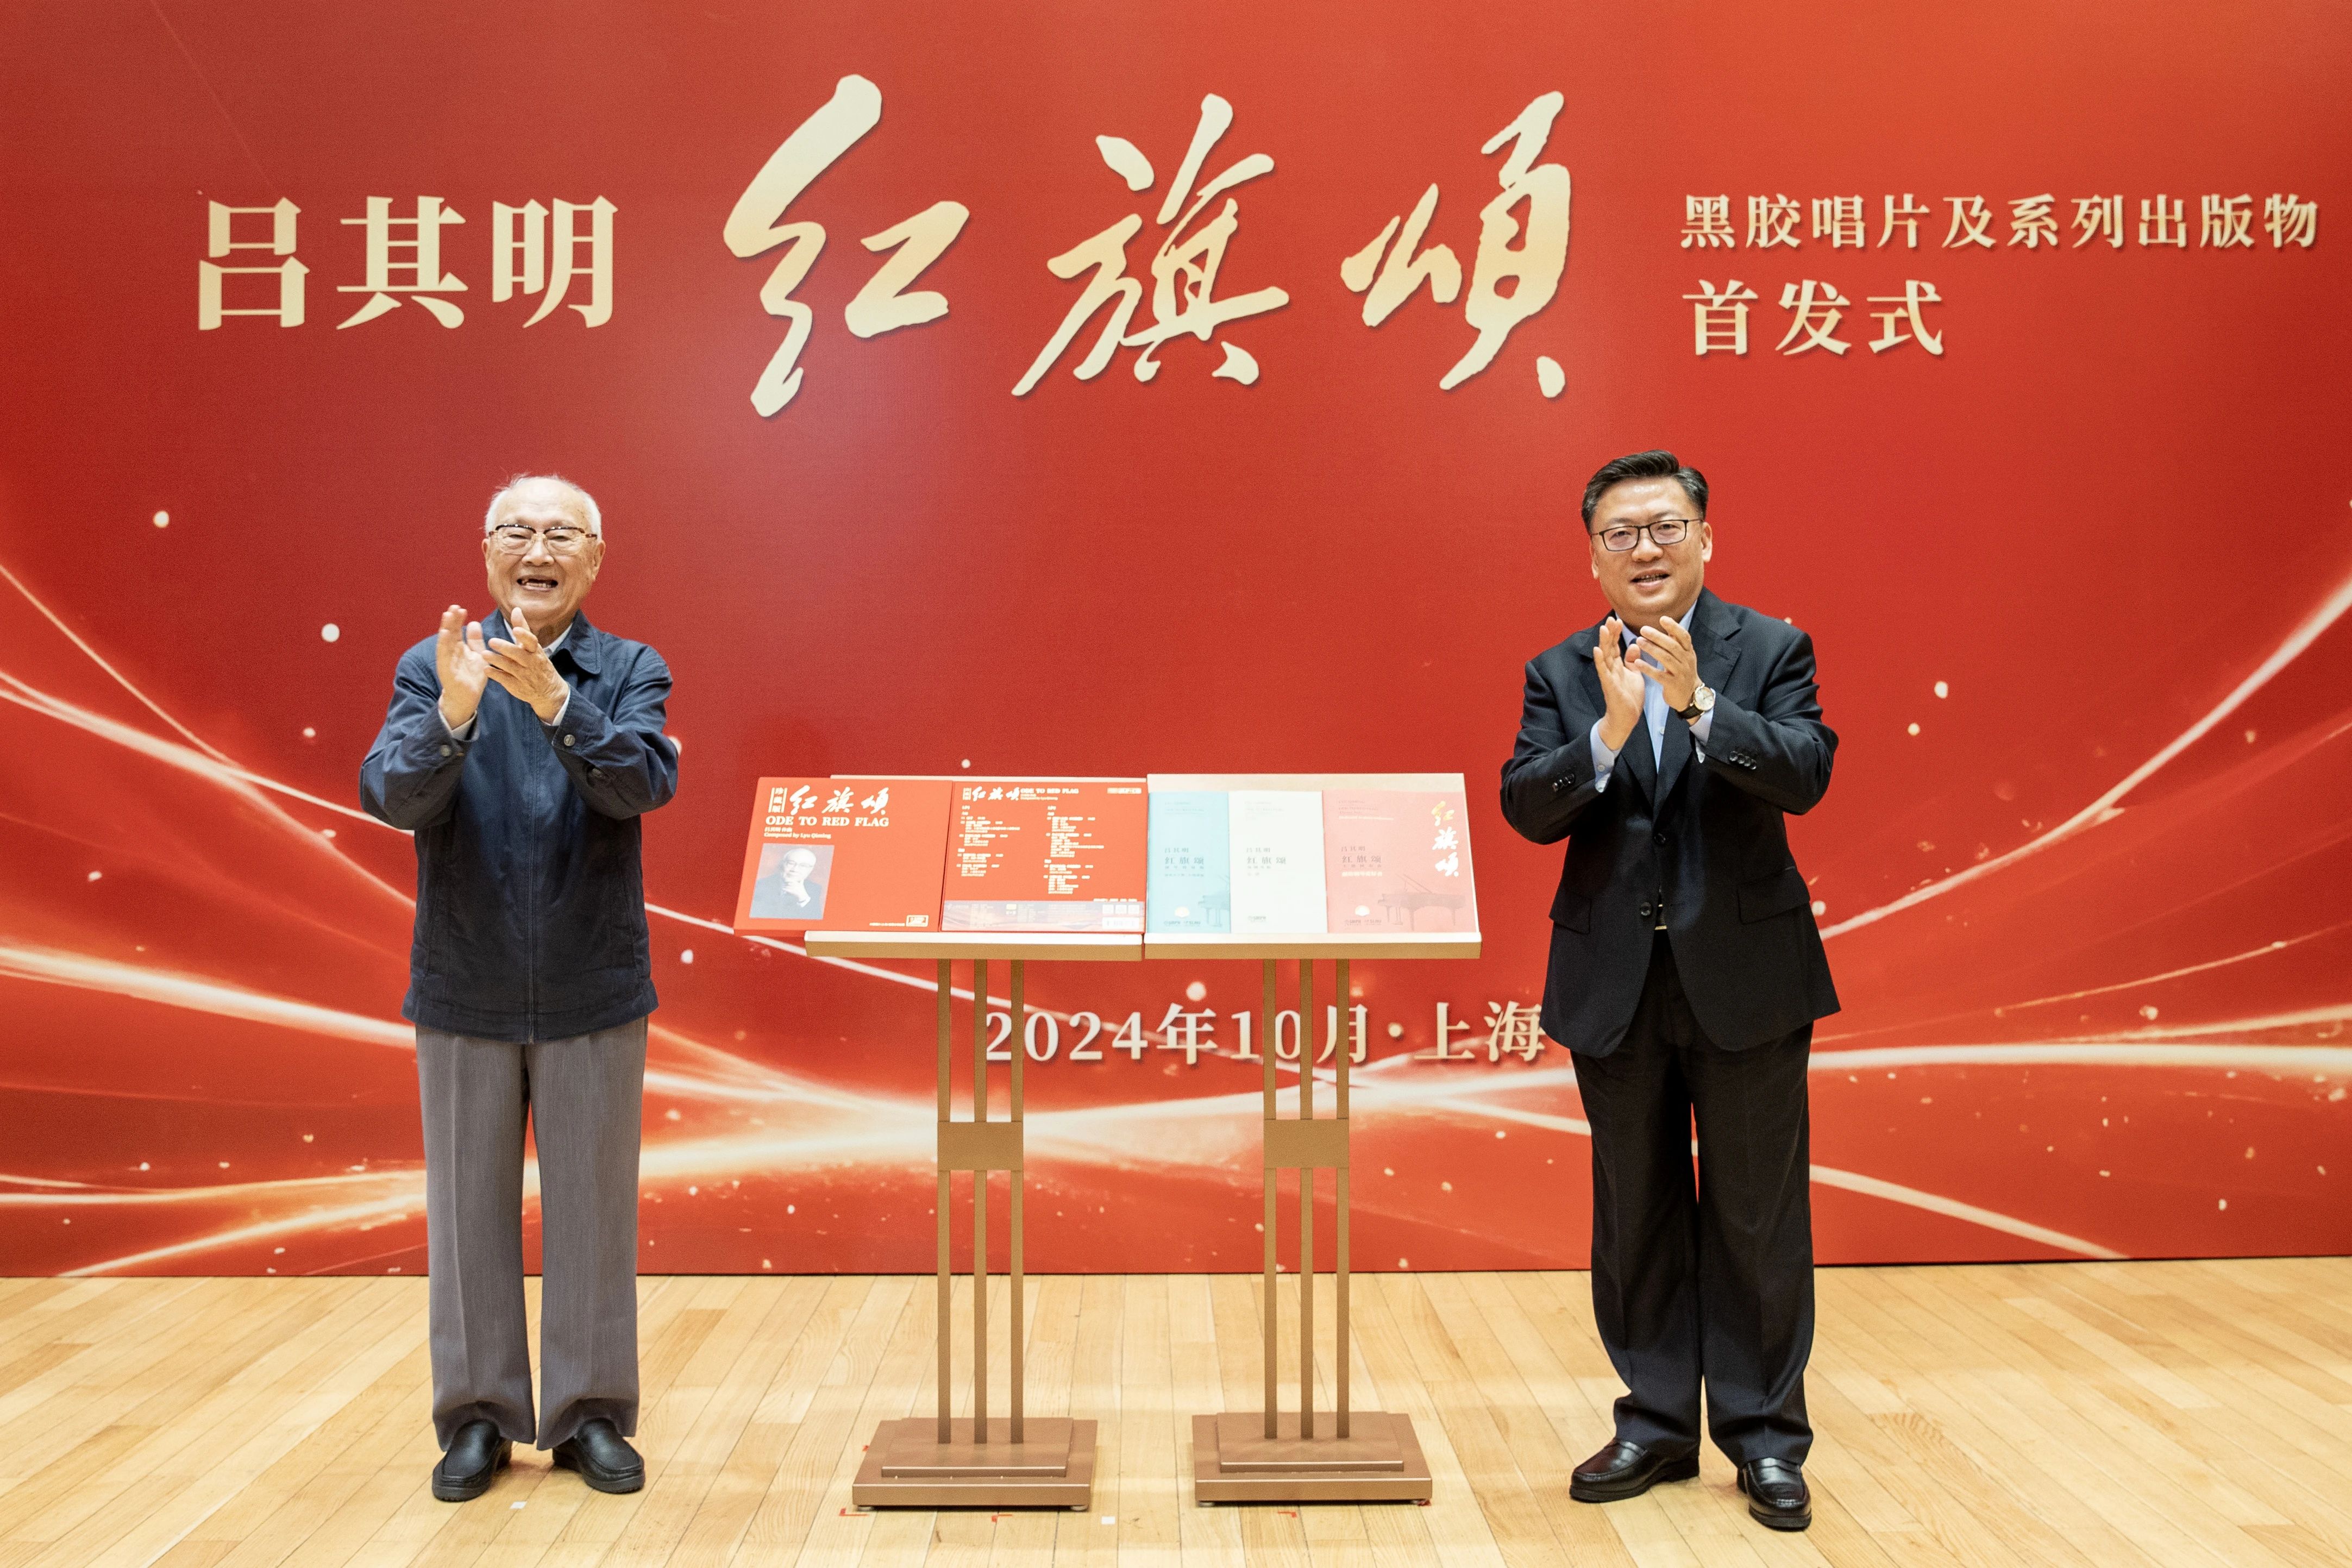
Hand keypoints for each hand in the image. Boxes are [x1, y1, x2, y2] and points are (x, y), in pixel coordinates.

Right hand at [434, 605, 489, 728]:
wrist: (467, 698)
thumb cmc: (471, 677)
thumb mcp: (477, 656)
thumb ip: (475, 641)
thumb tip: (474, 622)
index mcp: (458, 648)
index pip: (457, 630)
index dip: (458, 620)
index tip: (461, 608)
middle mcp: (451, 652)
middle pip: (450, 633)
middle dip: (451, 620)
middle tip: (454, 606)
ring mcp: (447, 660)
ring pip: (445, 642)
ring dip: (445, 628)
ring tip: (447, 615)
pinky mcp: (446, 670)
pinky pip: (444, 655)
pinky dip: (443, 644)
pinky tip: (445, 634)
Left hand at [484, 605, 570, 722]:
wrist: (548, 690)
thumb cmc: (537, 663)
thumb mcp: (533, 646)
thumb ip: (523, 628)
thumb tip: (516, 609)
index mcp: (535, 651)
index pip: (531, 642)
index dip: (524, 636)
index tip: (515, 630)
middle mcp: (531, 663)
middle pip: (519, 654)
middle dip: (506, 648)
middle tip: (491, 641)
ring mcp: (525, 676)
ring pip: (510, 667)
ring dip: (497, 661)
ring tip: (484, 654)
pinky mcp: (517, 686)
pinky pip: (506, 680)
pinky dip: (496, 675)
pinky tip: (486, 669)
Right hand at [1594, 615, 1645, 751]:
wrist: (1627, 717)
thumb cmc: (1630, 696)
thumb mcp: (1635, 674)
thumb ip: (1633, 660)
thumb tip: (1634, 645)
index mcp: (1618, 666)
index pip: (1615, 646)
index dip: (1616, 633)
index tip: (1617, 620)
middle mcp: (1611, 668)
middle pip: (1609, 647)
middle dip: (1610, 633)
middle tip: (1611, 619)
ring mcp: (1608, 676)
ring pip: (1605, 656)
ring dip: (1604, 642)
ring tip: (1603, 629)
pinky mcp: (1609, 685)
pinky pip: (1603, 671)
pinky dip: (1600, 660)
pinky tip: (1597, 650)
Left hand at [1635, 619, 1699, 711]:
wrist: (1690, 696)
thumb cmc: (1682, 672)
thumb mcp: (1684, 655)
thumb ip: (1675, 640)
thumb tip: (1667, 620)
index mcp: (1688, 652)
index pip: (1684, 637)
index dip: (1674, 627)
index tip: (1662, 619)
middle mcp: (1686, 661)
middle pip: (1672, 646)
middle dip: (1657, 636)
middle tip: (1643, 629)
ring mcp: (1681, 673)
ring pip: (1666, 659)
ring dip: (1651, 649)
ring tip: (1639, 641)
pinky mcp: (1673, 684)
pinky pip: (1659, 675)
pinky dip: (1648, 668)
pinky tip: (1638, 662)